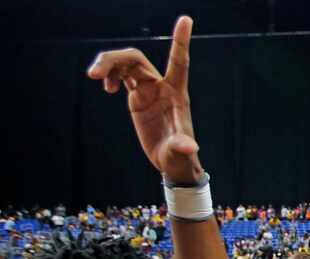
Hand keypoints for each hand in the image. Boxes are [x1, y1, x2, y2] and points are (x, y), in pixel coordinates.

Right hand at [87, 16, 202, 182]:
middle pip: (136, 59)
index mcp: (176, 94)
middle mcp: (162, 87)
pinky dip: (110, 75)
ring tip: (94, 76)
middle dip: (114, 59)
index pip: (179, 62)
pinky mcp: (138, 97)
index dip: (181, 40)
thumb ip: (182, 147)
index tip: (186, 19)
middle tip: (93, 73)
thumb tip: (189, 147)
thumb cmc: (180, 157)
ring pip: (126, 63)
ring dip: (107, 64)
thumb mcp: (180, 153)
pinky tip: (106, 88)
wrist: (172, 162)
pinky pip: (121, 75)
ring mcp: (149, 90)